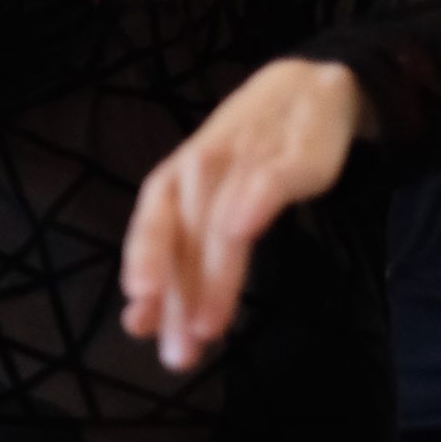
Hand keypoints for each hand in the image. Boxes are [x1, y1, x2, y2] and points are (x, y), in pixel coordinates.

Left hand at [120, 59, 365, 371]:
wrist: (304, 88)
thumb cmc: (242, 159)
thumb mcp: (203, 205)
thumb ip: (176, 261)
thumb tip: (138, 323)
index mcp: (172, 181)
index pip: (151, 227)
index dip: (143, 269)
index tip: (136, 318)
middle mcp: (199, 169)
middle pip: (186, 239)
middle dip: (179, 299)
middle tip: (179, 354)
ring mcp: (245, 159)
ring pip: (222, 223)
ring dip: (213, 276)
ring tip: (208, 326)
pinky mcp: (292, 155)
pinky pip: (270, 179)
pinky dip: (255, 201)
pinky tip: (244, 228)